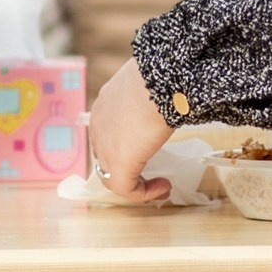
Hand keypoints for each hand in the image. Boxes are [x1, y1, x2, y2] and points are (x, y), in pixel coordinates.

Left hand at [88, 60, 176, 202]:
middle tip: (154, 175)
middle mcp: (98, 127)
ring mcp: (104, 146)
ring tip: (161, 185)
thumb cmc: (162, 78)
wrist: (161, 80)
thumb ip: (151, 100)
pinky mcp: (118, 163)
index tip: (149, 151)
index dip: (127, 149)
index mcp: (104, 106)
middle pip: (107, 158)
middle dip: (130, 170)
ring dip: (138, 185)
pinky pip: (125, 188)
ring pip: (113, 176)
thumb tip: (172, 102)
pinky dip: (144, 193)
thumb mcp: (150, 88)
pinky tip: (163, 185)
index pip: (108, 137)